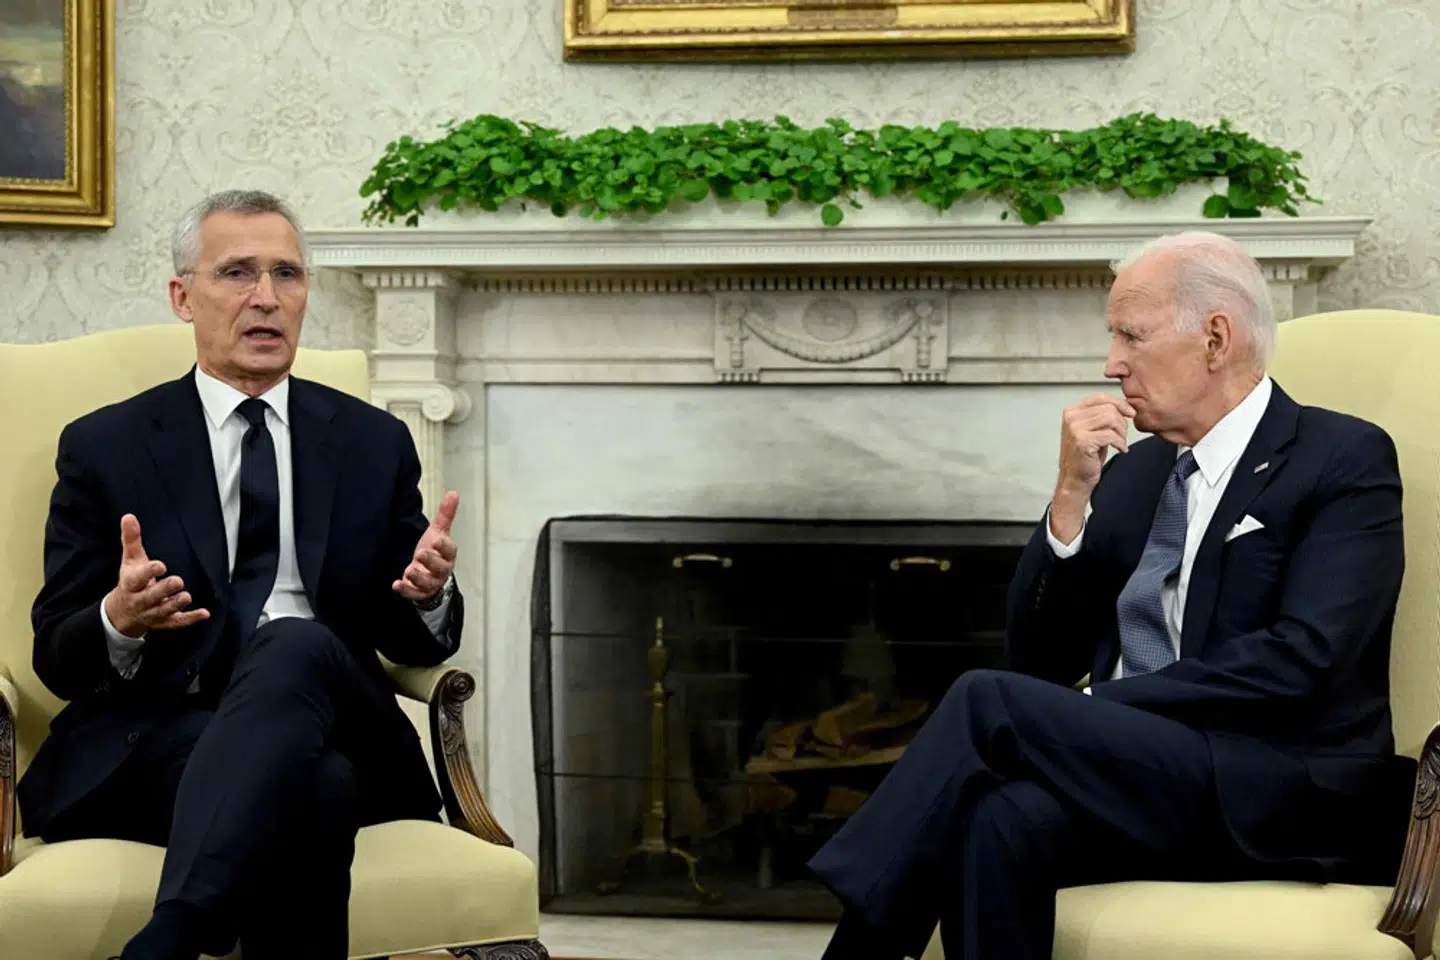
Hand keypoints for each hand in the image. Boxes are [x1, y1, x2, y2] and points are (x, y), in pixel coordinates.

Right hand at [104, 514, 209, 637]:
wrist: (122, 611)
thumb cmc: (132, 580)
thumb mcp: (130, 560)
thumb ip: (131, 539)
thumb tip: (128, 516)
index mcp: (131, 584)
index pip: (137, 579)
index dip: (148, 572)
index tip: (160, 565)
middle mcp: (140, 600)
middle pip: (150, 597)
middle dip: (163, 590)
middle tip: (177, 581)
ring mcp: (152, 613)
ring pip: (163, 611)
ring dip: (175, 605)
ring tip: (186, 596)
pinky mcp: (165, 622)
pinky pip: (177, 622)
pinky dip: (190, 619)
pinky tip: (205, 613)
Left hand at [393, 491, 459, 601]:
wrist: (429, 573)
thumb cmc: (435, 551)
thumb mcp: (438, 531)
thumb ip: (445, 515)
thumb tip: (454, 493)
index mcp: (448, 554)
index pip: (450, 551)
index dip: (444, 547)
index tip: (437, 540)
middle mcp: (442, 570)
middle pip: (440, 568)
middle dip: (431, 561)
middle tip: (420, 553)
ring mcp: (431, 582)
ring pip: (428, 583)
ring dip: (418, 577)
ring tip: (409, 570)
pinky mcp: (419, 592)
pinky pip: (415, 594)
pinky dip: (406, 591)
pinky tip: (397, 584)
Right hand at [1050, 394, 1134, 541]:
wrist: (1075, 479)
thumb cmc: (1085, 456)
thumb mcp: (1092, 430)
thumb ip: (1101, 415)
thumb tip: (1124, 405)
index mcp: (1072, 412)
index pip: (1101, 398)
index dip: (1119, 403)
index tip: (1130, 412)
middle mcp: (1072, 418)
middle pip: (1109, 408)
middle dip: (1122, 422)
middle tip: (1122, 436)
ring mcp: (1075, 429)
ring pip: (1111, 419)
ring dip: (1122, 433)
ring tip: (1120, 443)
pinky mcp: (1083, 441)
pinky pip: (1111, 435)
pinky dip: (1120, 443)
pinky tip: (1120, 449)